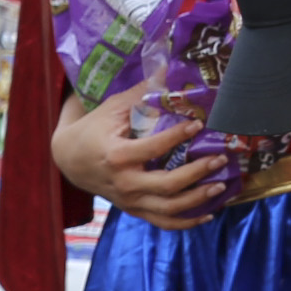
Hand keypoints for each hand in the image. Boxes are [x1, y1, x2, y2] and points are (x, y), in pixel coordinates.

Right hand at [49, 93, 237, 228]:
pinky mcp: (134, 210)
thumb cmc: (94, 130)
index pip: (154, 148)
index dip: (178, 135)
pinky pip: (163, 222)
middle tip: (219, 158)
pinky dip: (187, 222)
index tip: (198, 123)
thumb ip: (142, 93)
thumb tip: (169, 69)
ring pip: (169, 209)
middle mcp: (125, 183)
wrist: (69, 160)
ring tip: (220, 186)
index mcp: (117, 156)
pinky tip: (208, 214)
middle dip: (198, 173)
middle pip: (168, 185)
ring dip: (199, 199)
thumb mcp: (113, 109)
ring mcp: (130, 201)